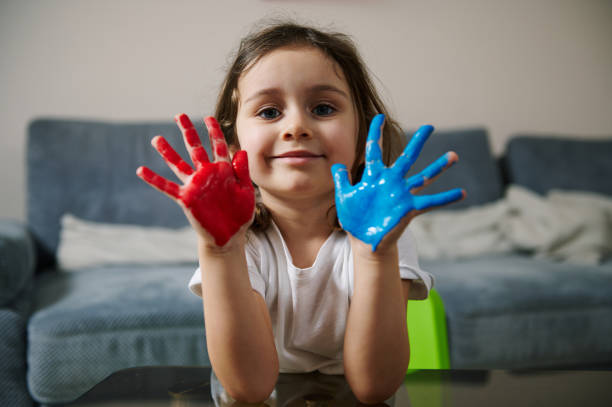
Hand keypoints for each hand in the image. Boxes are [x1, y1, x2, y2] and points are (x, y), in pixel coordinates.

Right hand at [136, 114, 254, 247]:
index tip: (208, 117)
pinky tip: (141, 170)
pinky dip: (154, 179)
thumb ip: (242, 171)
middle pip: (195, 148)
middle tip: (179, 115)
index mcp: (223, 170)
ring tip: (156, 139)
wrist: (231, 235)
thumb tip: (240, 150)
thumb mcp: (246, 190)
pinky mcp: (186, 198)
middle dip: (188, 132)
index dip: (213, 131)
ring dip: (168, 152)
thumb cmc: (240, 214)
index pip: (217, 145)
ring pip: (178, 164)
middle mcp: (206, 174)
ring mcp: (195, 185)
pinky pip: (167, 187)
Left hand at [332, 114, 463, 251]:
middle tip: (429, 126)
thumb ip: (341, 179)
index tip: (379, 117)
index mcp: (374, 176)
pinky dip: (446, 198)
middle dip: (418, 142)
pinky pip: (431, 202)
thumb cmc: (355, 219)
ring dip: (439, 167)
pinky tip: (461, 192)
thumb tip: (337, 164)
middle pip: (407, 157)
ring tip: (454, 155)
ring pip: (423, 177)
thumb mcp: (344, 197)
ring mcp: (402, 194)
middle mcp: (391, 181)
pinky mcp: (409, 208)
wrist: (363, 240)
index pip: (374, 150)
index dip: (375, 133)